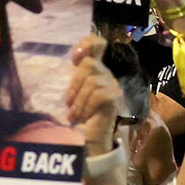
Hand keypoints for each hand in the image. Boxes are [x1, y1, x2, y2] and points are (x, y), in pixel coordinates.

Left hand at [65, 36, 118, 153]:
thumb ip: (73, 76)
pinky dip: (87, 106)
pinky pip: (99, 94)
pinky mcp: (115, 99)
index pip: (97, 44)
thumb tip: (72, 58)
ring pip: (93, 80)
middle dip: (75, 84)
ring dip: (79, 99)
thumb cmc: (77, 116)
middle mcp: (106, 75)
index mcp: (94, 70)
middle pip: (90, 63)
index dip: (87, 44)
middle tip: (69, 103)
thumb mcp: (71, 93)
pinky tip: (83, 116)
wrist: (87, 140)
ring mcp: (113, 87)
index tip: (74, 57)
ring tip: (75, 114)